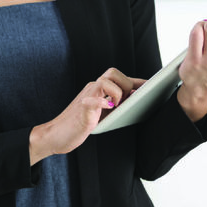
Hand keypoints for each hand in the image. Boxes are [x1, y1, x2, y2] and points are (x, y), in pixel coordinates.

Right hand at [29, 68, 144, 163]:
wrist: (56, 135)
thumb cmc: (79, 125)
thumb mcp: (101, 113)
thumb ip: (114, 104)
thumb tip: (135, 96)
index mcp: (98, 90)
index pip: (119, 78)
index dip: (137, 81)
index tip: (151, 86)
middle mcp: (92, 89)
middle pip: (112, 72)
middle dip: (126, 84)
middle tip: (126, 101)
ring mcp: (86, 97)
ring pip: (104, 81)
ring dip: (116, 92)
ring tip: (115, 107)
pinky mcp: (81, 109)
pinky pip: (93, 100)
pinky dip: (103, 102)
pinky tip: (109, 107)